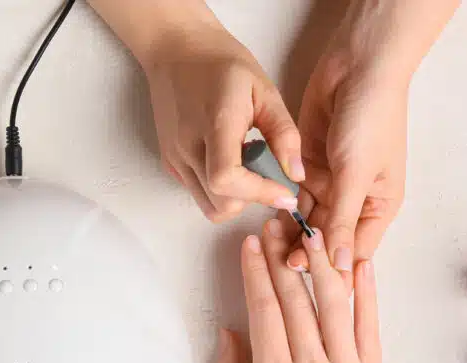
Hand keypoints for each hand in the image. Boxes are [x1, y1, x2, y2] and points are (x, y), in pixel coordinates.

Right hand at [143, 21, 303, 221]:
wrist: (177, 51)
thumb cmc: (222, 65)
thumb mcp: (264, 90)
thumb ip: (284, 133)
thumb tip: (296, 174)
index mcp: (214, 123)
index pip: (227, 180)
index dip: (259, 193)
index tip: (285, 191)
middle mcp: (187, 147)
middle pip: (221, 203)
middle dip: (252, 198)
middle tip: (270, 176)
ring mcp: (175, 158)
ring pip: (209, 207)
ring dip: (236, 200)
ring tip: (249, 169)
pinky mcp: (170, 164)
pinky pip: (199, 194)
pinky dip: (221, 192)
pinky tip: (232, 163)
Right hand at [216, 218, 385, 362]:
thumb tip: (228, 331)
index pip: (264, 310)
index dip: (256, 271)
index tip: (250, 244)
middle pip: (296, 298)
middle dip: (283, 256)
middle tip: (275, 224)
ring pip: (334, 303)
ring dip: (322, 264)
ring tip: (313, 232)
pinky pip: (370, 326)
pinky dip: (367, 293)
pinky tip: (361, 266)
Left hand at [288, 2, 412, 276]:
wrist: (357, 65)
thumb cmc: (372, 117)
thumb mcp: (356, 173)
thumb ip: (343, 219)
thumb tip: (339, 265)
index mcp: (380, 206)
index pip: (356, 250)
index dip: (335, 269)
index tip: (313, 285)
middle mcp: (356, 200)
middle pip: (330, 238)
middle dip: (310, 253)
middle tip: (285, 268)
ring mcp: (332, 184)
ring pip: (310, 220)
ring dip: (293, 234)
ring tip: (273, 251)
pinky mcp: (310, 167)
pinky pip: (295, 197)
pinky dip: (284, 209)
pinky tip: (268, 224)